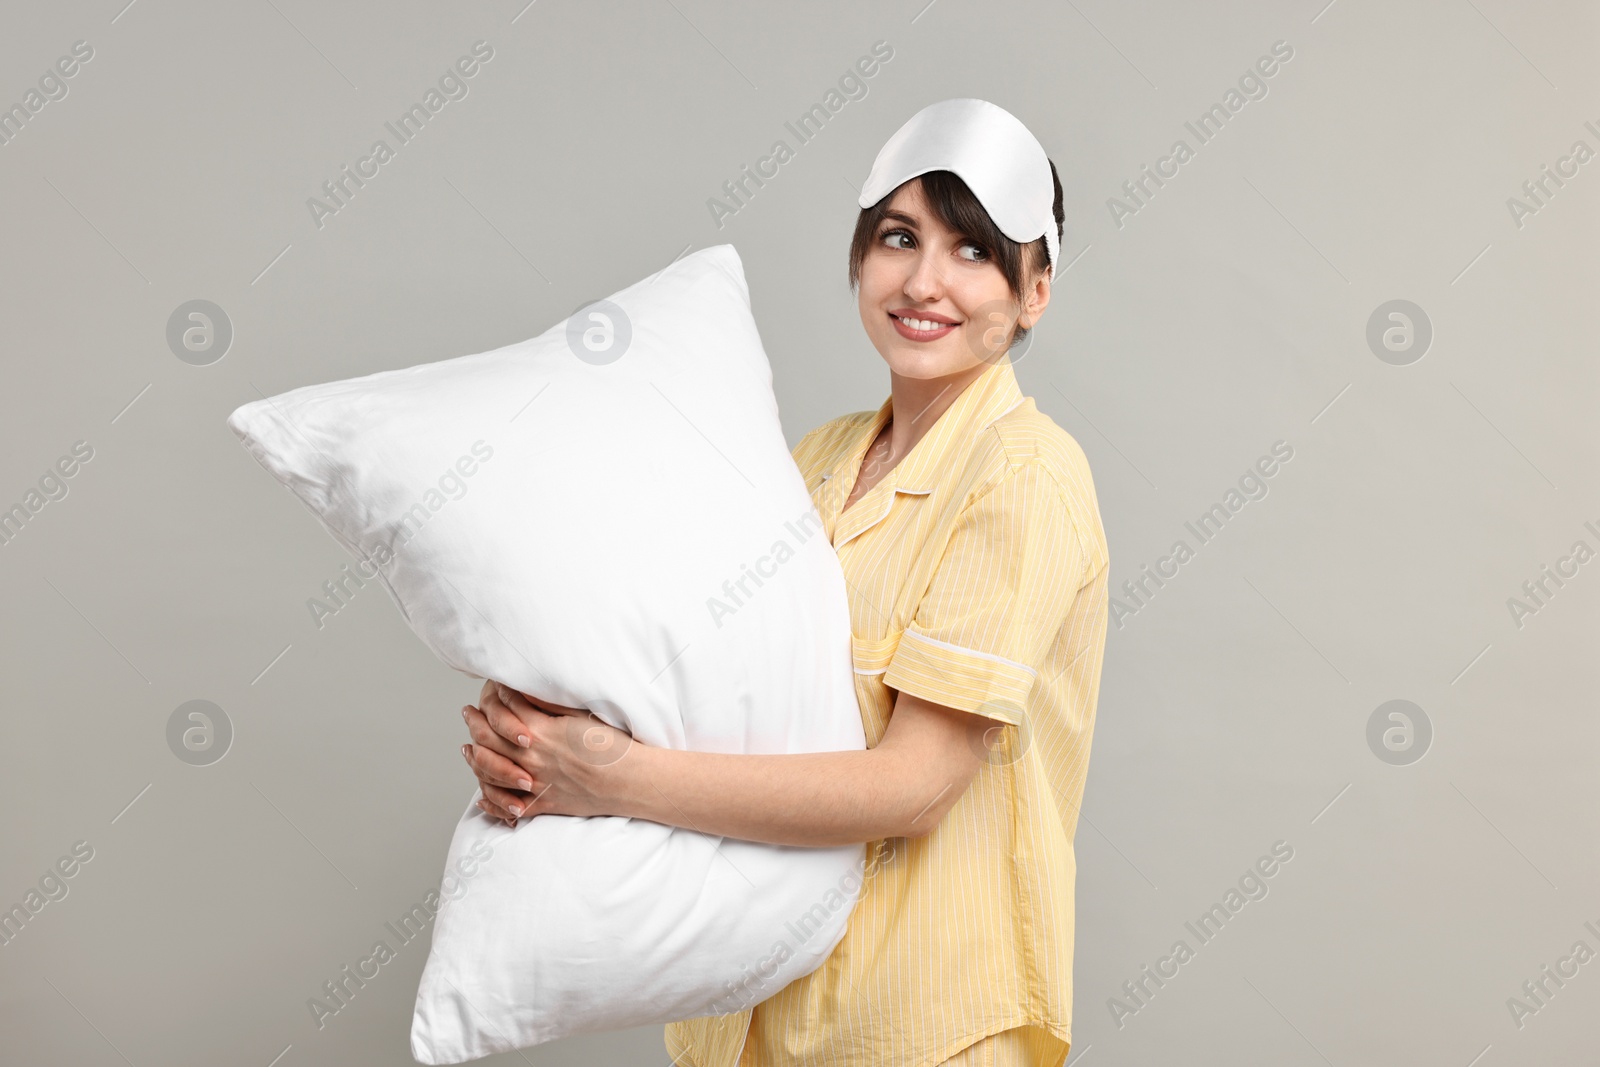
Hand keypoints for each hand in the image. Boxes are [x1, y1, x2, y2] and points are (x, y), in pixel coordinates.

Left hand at [460, 680, 635, 826]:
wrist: (630, 780)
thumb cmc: (612, 745)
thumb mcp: (581, 715)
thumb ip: (550, 704)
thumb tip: (526, 690)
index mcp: (540, 731)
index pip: (505, 708)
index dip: (495, 695)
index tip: (490, 688)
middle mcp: (531, 758)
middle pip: (489, 737)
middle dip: (475, 722)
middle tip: (467, 713)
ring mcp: (535, 783)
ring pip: (490, 771)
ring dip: (473, 758)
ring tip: (466, 748)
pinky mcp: (543, 804)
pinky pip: (509, 806)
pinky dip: (491, 802)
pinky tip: (482, 797)